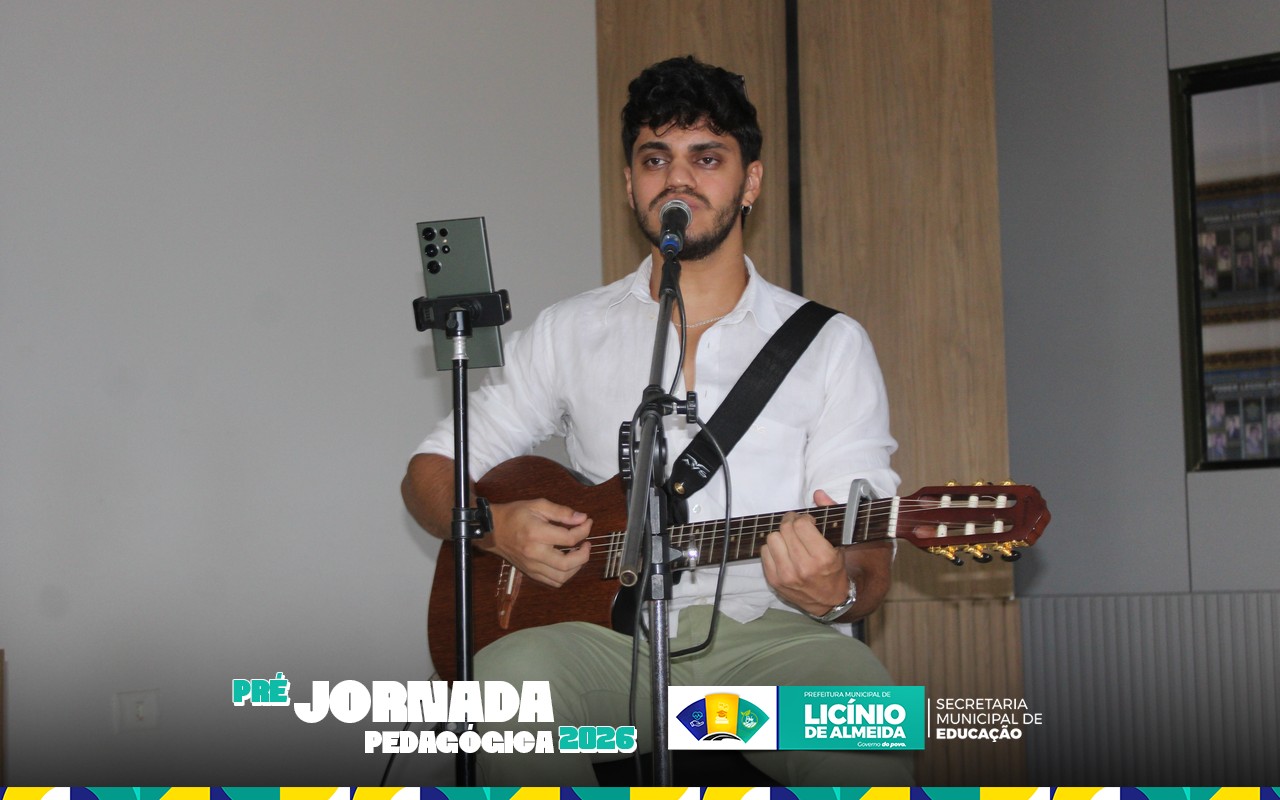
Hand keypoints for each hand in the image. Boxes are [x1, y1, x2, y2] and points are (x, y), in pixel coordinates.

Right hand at [483, 498, 591, 587]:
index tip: (587, 522)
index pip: (569, 538)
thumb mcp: (538, 505)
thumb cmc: (514, 515)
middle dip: (584, 554)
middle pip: (567, 563)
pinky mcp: (530, 573)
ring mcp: (532, 566)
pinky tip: (567, 563)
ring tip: (578, 553)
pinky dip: (565, 575)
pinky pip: (552, 582)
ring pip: (562, 577)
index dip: (584, 530)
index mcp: (537, 534)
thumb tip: (582, 518)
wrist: (493, 531)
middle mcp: (535, 553)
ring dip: (576, 567)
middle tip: (587, 543)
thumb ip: (561, 512)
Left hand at [760, 489, 850, 616]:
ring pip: (772, 539)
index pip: (801, 524)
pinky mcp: (774, 581)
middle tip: (797, 526)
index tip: (808, 522)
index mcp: (823, 557)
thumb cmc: (835, 570)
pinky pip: (764, 552)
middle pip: (785, 529)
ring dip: (781, 536)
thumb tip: (817, 494)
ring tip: (790, 540)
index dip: (804, 518)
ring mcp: (786, 575)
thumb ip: (830, 514)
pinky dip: (772, 548)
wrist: (829, 602)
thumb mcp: (840, 543)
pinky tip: (783, 552)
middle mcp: (803, 567)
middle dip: (791, 523)